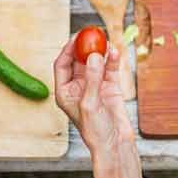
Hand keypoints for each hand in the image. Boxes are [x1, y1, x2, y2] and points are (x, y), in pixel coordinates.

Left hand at [54, 38, 132, 153]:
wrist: (115, 144)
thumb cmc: (95, 131)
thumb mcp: (89, 104)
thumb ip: (92, 79)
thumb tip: (94, 56)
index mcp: (65, 91)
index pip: (62, 65)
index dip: (68, 49)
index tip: (77, 37)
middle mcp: (78, 86)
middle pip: (79, 60)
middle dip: (86, 46)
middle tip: (92, 33)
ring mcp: (95, 86)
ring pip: (96, 62)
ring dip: (101, 52)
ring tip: (106, 41)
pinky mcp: (110, 87)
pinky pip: (110, 69)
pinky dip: (112, 60)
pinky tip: (115, 52)